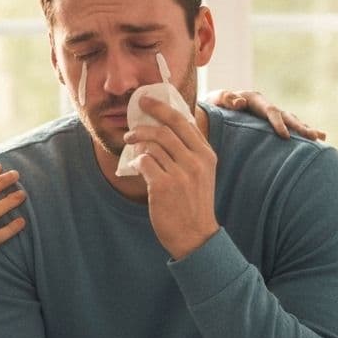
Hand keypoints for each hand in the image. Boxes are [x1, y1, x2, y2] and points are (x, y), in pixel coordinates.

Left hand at [128, 97, 218, 258]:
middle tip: (132, 117)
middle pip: (166, 129)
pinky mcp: (163, 186)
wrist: (195, 236)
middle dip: (146, 119)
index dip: (164, 108)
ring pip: (153, 145)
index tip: (148, 101)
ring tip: (130, 142)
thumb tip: (164, 129)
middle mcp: (196, 161)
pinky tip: (135, 166)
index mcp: (207, 155)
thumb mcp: (202, 174)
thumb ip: (189, 152)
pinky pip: (144, 162)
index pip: (184, 122)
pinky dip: (136, 161)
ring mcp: (180, 173)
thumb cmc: (194, 204)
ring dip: (138, 141)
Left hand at [206, 89, 325, 141]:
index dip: (278, 123)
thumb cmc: (214, 104)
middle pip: (286, 116)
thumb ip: (226, 99)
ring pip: (292, 121)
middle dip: (300, 127)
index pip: (270, 111)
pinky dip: (301, 132)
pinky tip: (317, 140)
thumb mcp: (216, 100)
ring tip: (321, 137)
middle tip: (313, 136)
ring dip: (305, 129)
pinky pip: (289, 127)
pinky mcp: (272, 122)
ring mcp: (271, 114)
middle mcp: (266, 105)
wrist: (215, 105)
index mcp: (255, 100)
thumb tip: (238, 102)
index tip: (285, 136)